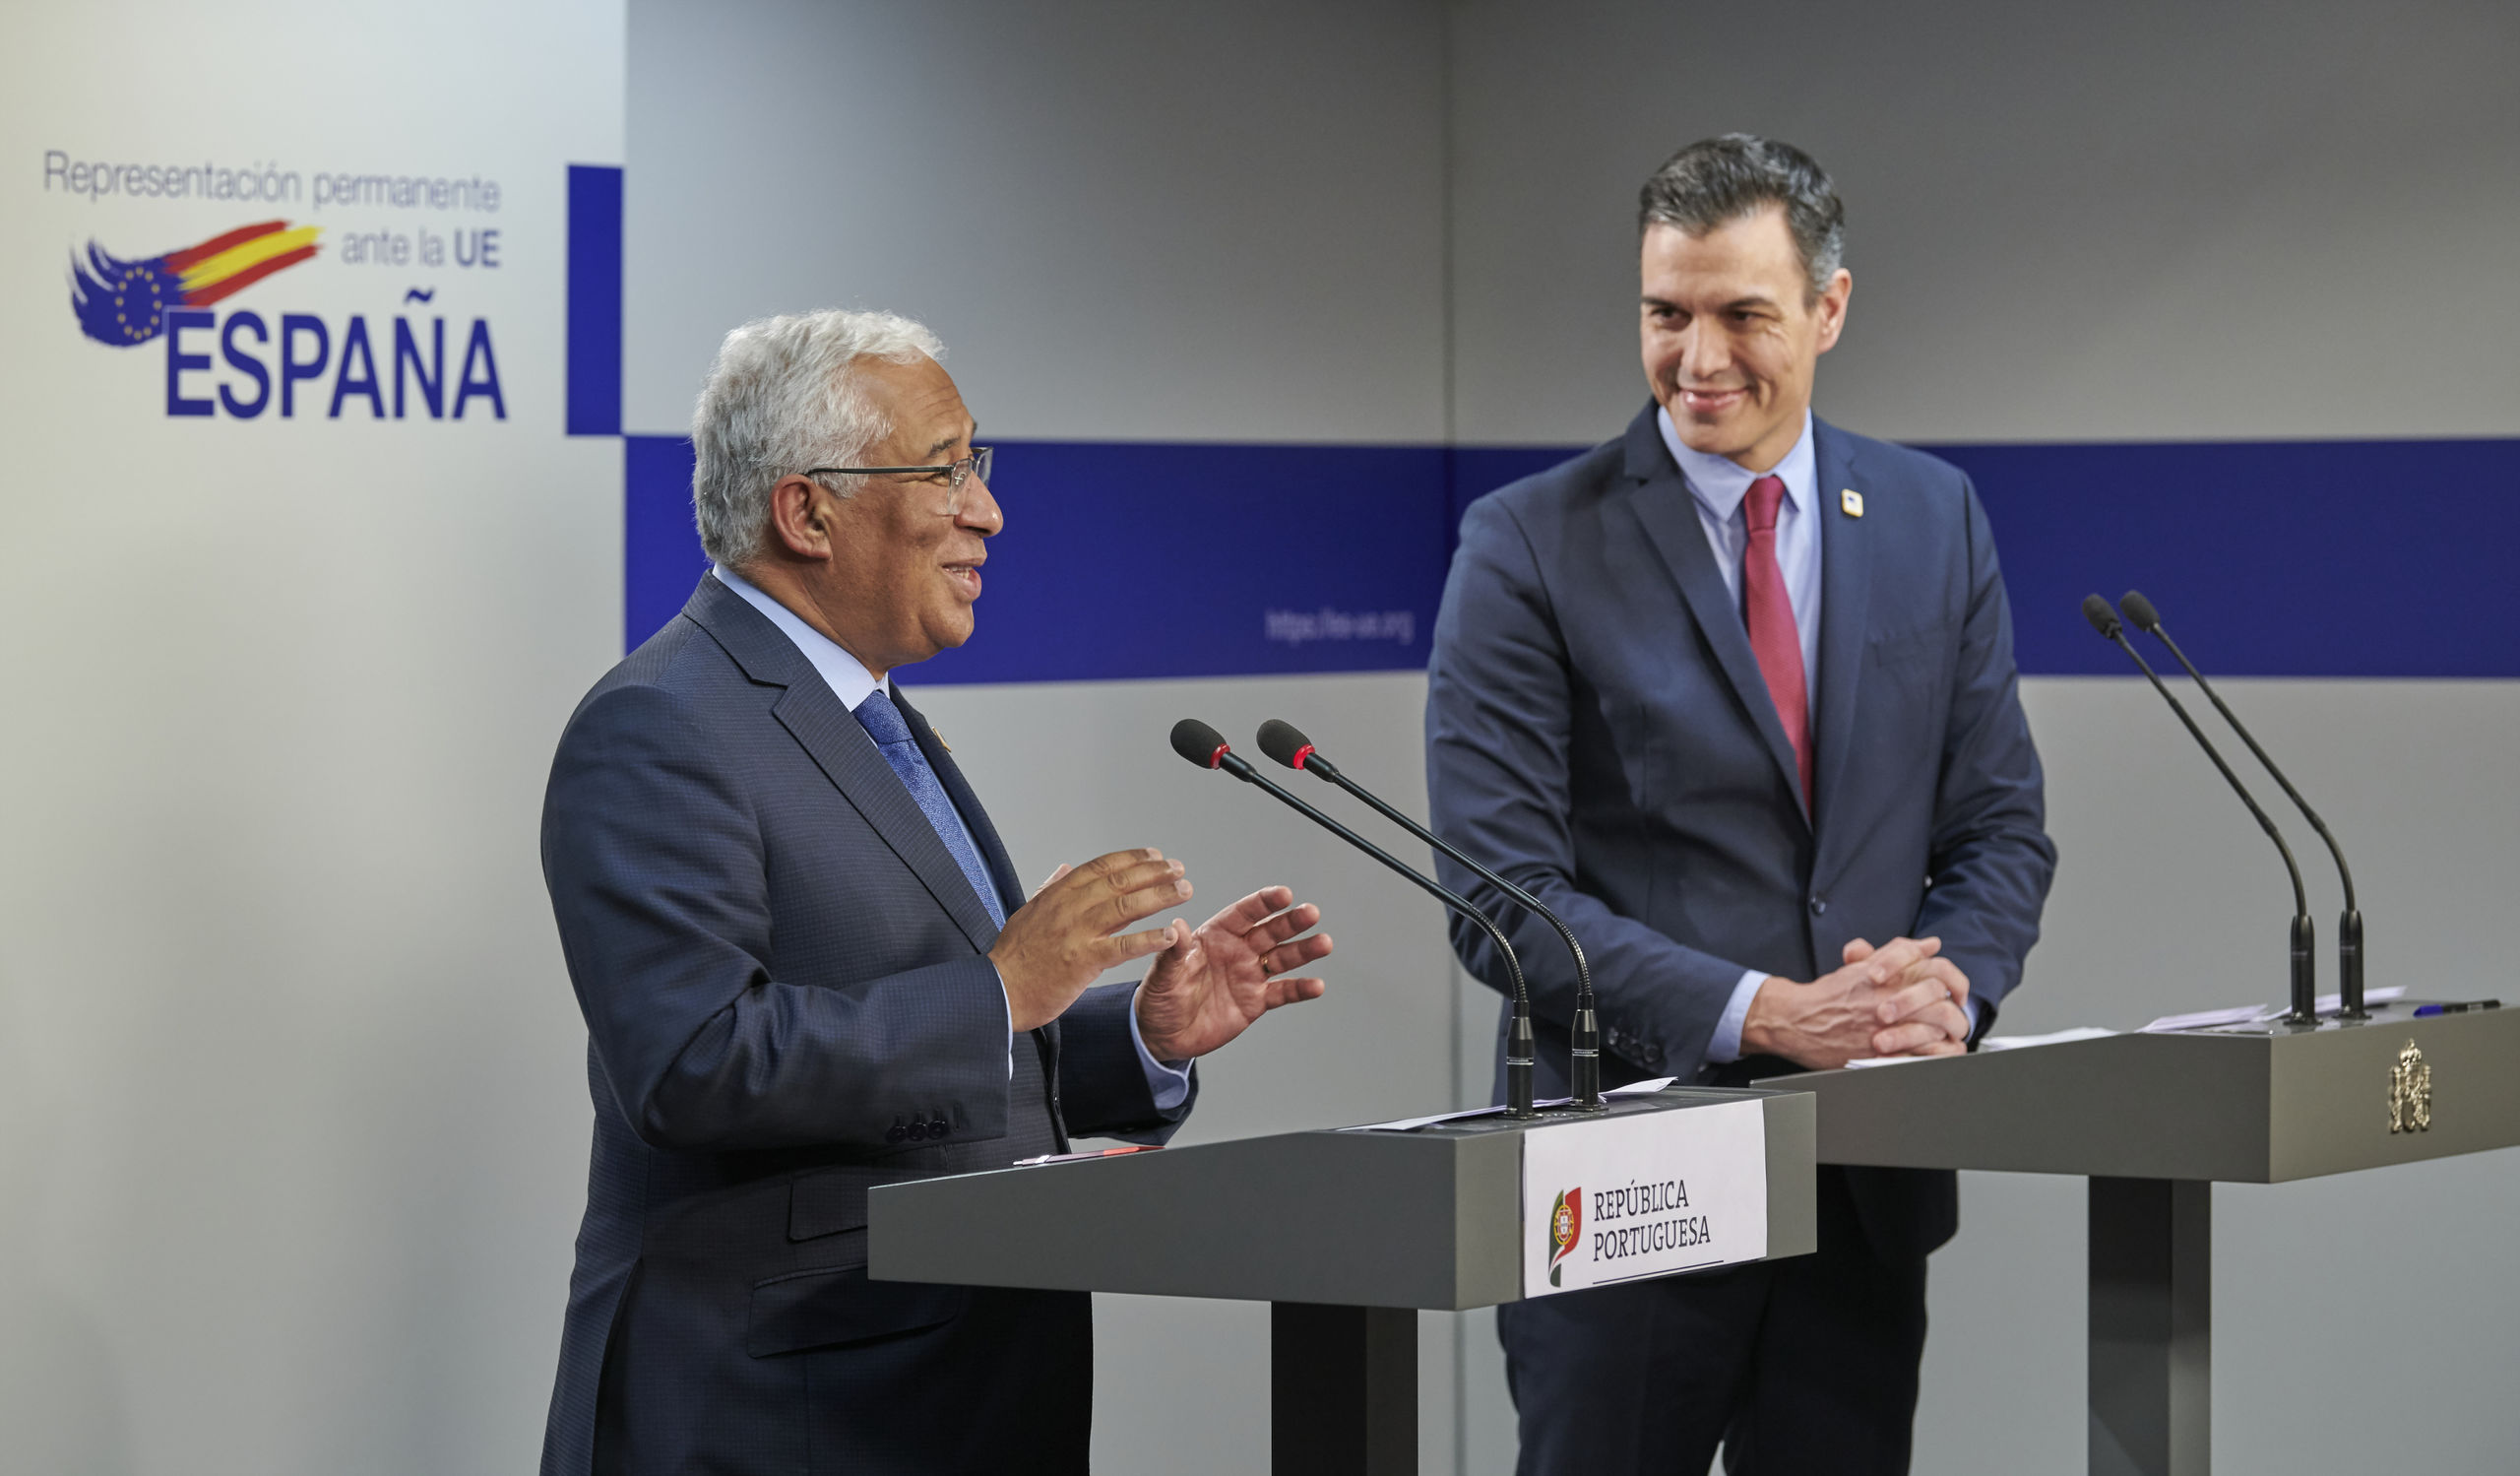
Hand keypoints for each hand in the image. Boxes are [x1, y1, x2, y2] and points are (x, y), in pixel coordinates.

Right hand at [991, 849, 1192, 1030]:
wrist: (998, 991)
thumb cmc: (1013, 957)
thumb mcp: (1027, 912)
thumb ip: (1049, 888)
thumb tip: (1063, 868)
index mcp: (1058, 894)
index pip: (1101, 867)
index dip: (1132, 858)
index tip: (1155, 855)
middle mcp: (1069, 907)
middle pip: (1119, 881)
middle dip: (1154, 872)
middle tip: (1178, 869)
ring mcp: (1077, 933)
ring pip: (1126, 906)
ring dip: (1160, 896)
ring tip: (1184, 890)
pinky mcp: (1083, 961)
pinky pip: (1123, 946)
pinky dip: (1149, 938)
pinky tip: (1170, 934)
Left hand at [1132, 886, 1331, 1061]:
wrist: (1163, 1034)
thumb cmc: (1159, 998)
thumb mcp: (1162, 975)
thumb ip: (1173, 952)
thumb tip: (1175, 927)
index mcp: (1215, 937)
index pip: (1243, 914)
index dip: (1263, 903)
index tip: (1283, 894)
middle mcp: (1237, 951)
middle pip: (1269, 931)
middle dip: (1291, 922)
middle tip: (1310, 912)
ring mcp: (1249, 975)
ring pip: (1282, 958)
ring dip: (1304, 950)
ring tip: (1323, 943)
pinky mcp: (1256, 1001)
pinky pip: (1282, 992)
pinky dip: (1300, 989)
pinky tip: (1316, 985)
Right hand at [1740, 936, 1969, 1069]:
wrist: (1797, 1020)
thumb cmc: (1829, 995)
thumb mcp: (1863, 965)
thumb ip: (1900, 953)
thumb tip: (1930, 945)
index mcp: (1891, 974)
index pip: (1939, 970)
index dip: (1956, 981)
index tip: (1957, 992)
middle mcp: (1891, 997)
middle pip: (1943, 1001)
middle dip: (1956, 1012)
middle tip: (1956, 1018)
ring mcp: (1888, 1026)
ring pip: (1936, 1029)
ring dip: (1948, 1034)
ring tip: (1949, 1038)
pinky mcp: (1882, 1052)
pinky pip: (1922, 1054)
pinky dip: (1935, 1054)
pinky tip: (1935, 1053)